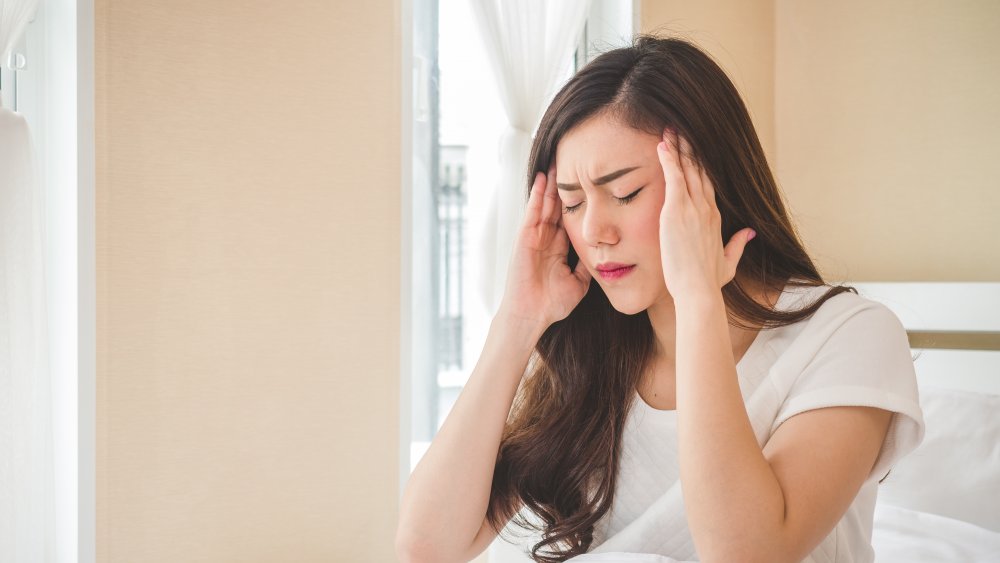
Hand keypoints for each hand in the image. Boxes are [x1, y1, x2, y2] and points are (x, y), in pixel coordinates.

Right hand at [498, 163, 591, 329]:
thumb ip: (589, 266)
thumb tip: (606, 254)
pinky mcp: (524, 237)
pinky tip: (543, 178)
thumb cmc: (552, 304)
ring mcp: (534, 236)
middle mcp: (546, 238)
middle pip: (559, 205)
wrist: (532, 316)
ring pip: (546, 203)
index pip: (571, 217)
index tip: (591, 183)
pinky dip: (538, 194)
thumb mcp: (580, 282)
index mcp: (559, 247)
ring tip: (559, 161)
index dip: (581, 200)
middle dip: (566, 185)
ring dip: (552, 183)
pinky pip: (532, 211)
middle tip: (576, 162)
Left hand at [655, 129, 755, 300]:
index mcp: (715, 218)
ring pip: (687, 169)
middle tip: (682, 128)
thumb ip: (739, 244)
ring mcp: (693, 208)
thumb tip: (751, 233)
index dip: (701, 164)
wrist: (699, 291)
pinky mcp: (677, 212)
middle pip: (699, 170)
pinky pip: (674, 178)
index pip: (707, 183)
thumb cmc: (709, 282)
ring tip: (671, 129)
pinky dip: (668, 160)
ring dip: (679, 148)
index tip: (694, 149)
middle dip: (690, 149)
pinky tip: (662, 145)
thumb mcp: (729, 262)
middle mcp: (706, 208)